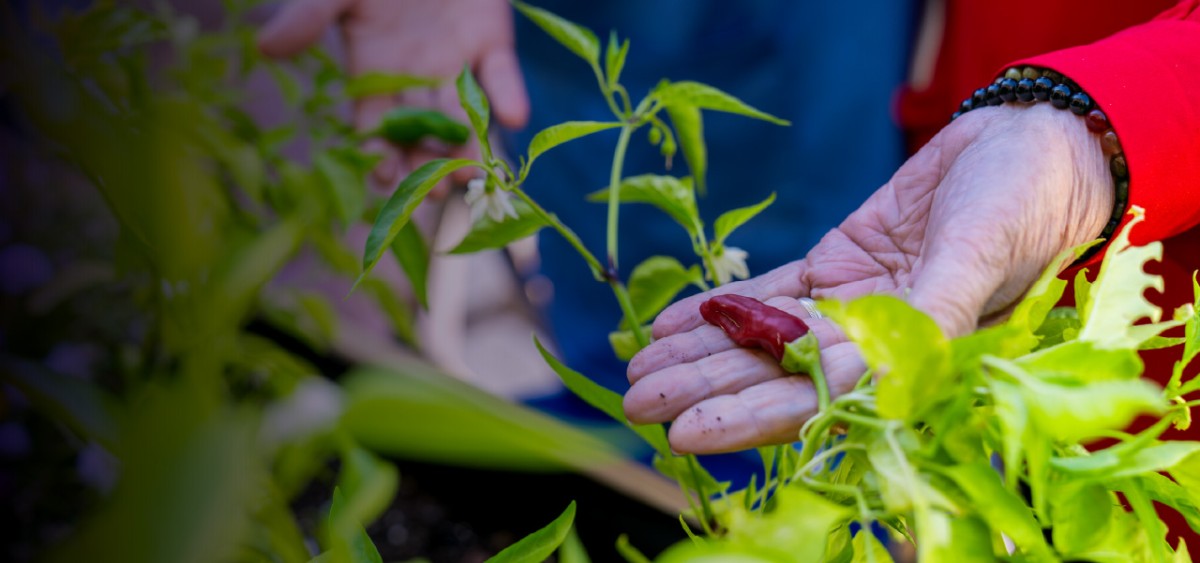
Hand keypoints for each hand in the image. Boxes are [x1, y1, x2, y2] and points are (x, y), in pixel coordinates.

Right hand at [257, 0, 527, 188]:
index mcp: (374, 73)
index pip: (374, 126)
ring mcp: (456, 64)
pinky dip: (509, 95)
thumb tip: (263, 47)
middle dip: (427, 164)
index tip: (382, 179)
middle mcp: (416, 79)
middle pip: (421, 132)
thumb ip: (306, 17)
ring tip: (470, 170)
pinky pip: (501, 75)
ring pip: (462, 114)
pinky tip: (515, 117)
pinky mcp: (492, 43)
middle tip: (435, 194)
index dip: (377, 153)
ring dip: (467, 143)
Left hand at [624, 103, 1113, 453]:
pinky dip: (719, 307)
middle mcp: (872, 341)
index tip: (685, 432)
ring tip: (637, 369)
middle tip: (634, 403)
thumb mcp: (978, 252)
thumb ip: (933, 312)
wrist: (1029, 148)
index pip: (815, 398)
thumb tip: (886, 376)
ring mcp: (849, 304)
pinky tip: (669, 323)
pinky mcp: (836, 266)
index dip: (748, 417)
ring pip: (761, 337)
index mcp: (909, 357)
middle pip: (773, 374)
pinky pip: (767, 294)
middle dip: (702, 389)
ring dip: (698, 353)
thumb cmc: (1021, 202)